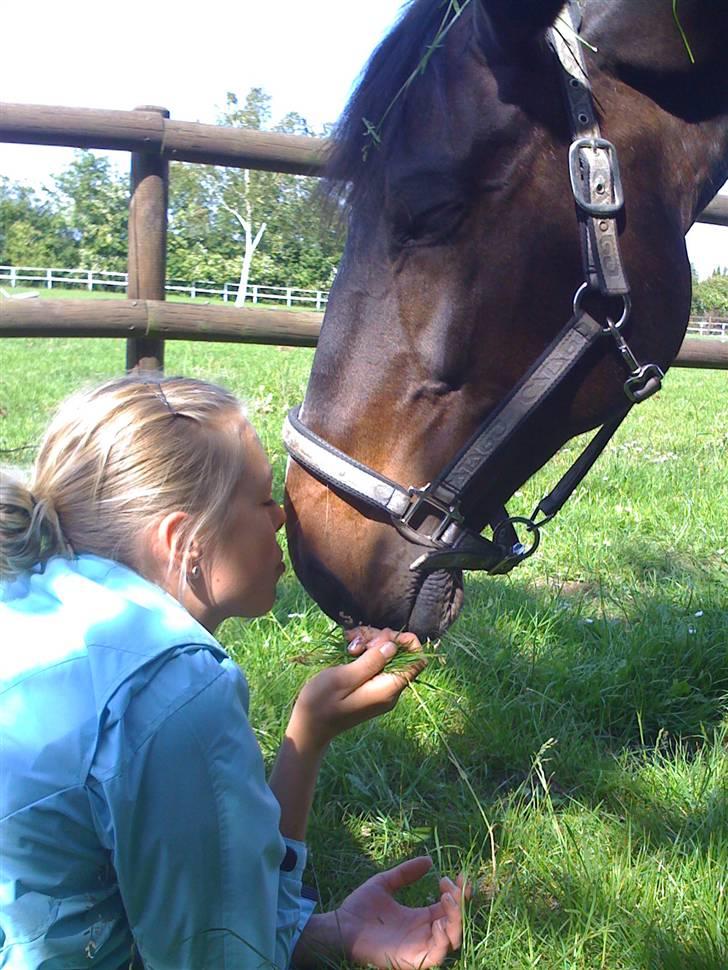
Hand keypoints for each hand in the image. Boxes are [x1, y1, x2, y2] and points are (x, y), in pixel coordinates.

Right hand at [289, 627, 425, 750]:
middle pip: (400, 654)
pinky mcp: (372, 687)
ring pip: (387, 655)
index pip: (418, 661)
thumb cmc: (321, 703)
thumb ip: (371, 662)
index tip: (381, 635)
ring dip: (369, 643)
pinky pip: (377, 663)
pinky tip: (348, 650)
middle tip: (355, 640)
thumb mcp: (343, 678)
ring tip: (348, 644)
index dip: (406, 642)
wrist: (310, 726)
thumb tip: (393, 646)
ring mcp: (382, 689)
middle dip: (380, 639)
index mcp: (387, 689)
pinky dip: (364, 652)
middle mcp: (390, 690)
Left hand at [298, 856, 468, 968]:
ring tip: (447, 898)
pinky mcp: (411, 959)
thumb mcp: (385, 883)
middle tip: (451, 885)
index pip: (448, 908)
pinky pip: (436, 955)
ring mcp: (418, 947)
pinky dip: (442, 939)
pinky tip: (436, 921)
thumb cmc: (360, 907)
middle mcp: (423, 933)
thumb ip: (405, 873)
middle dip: (460, 903)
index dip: (458, 893)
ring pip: (451, 939)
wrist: (341, 926)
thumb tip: (429, 860)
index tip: (459, 875)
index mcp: (419, 918)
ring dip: (455, 919)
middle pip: (454, 923)